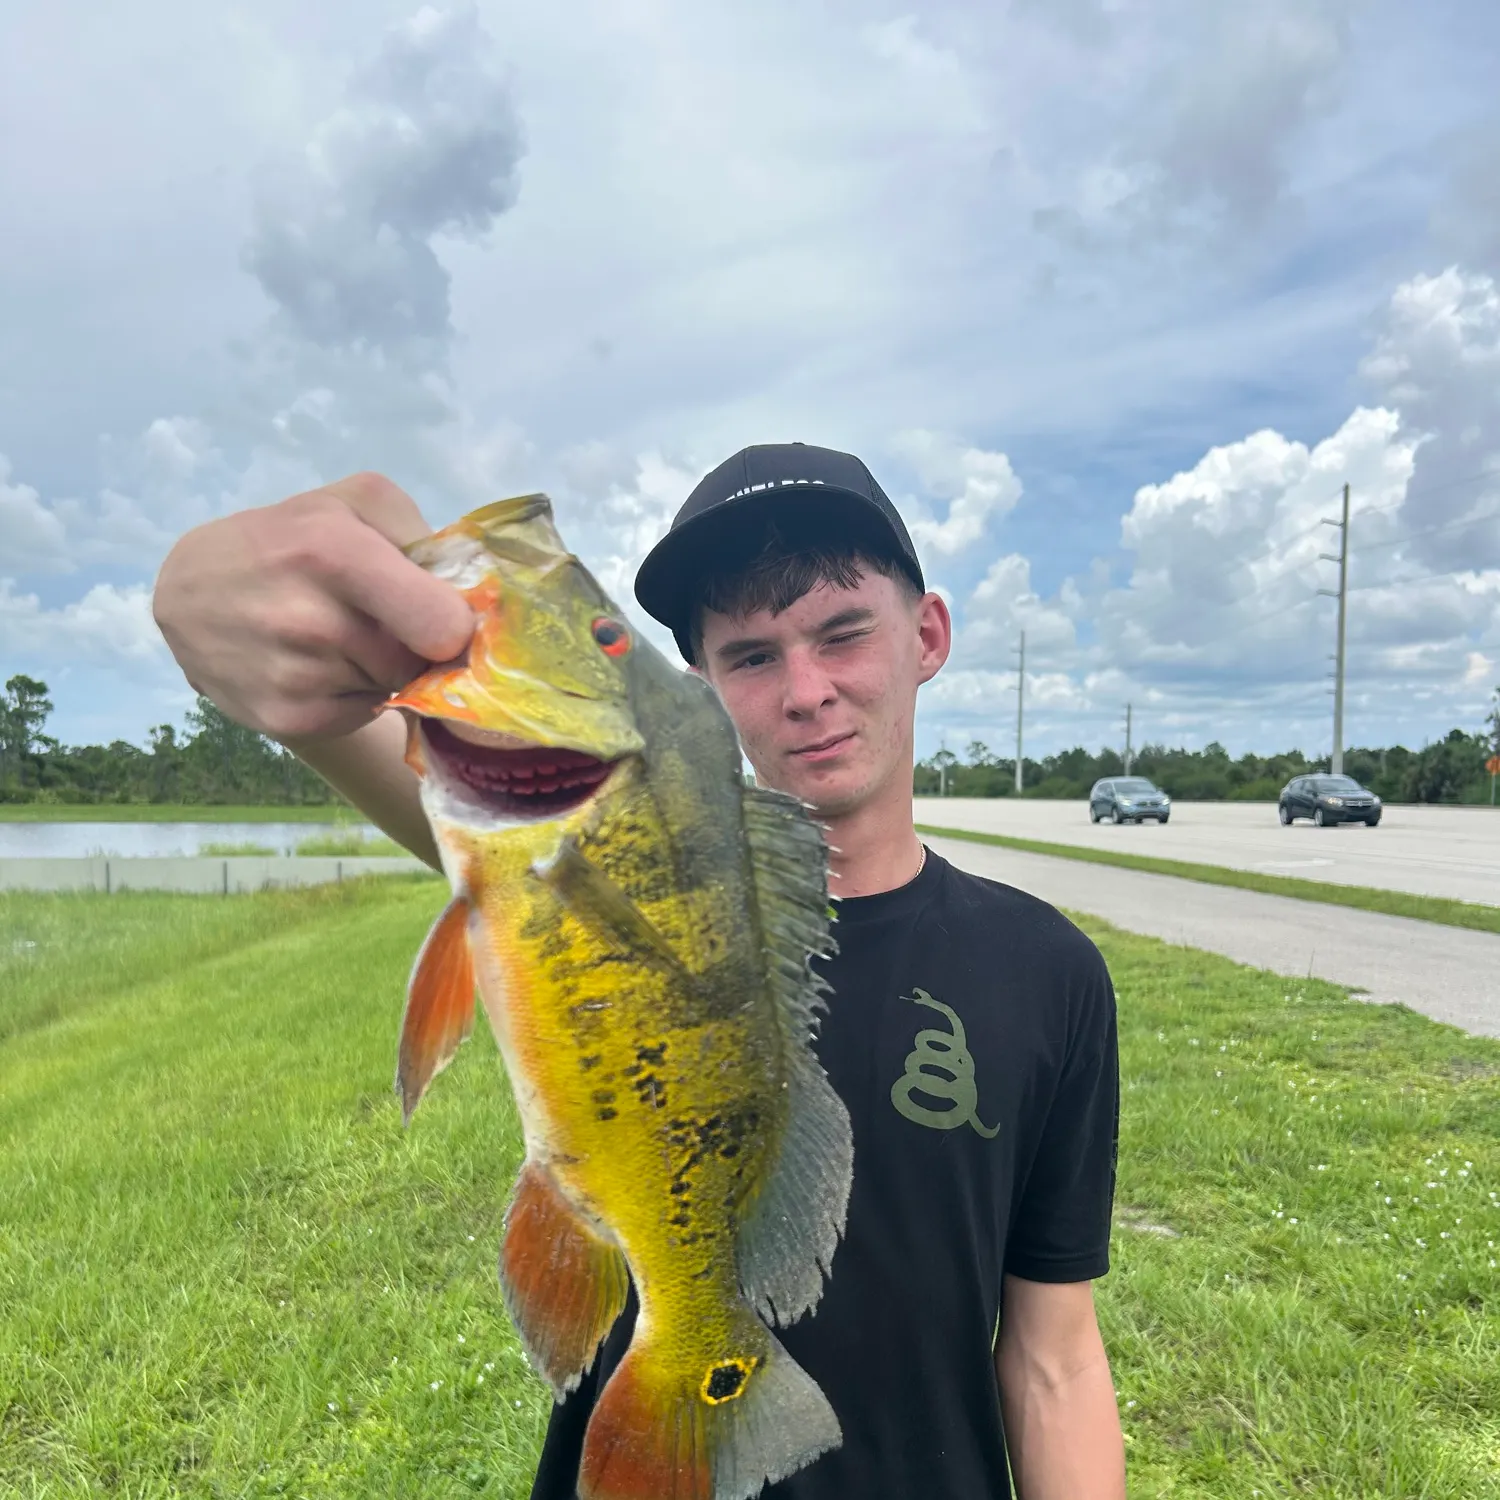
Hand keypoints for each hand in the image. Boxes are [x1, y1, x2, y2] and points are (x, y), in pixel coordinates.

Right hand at [153, 472, 474, 740]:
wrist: (189, 598)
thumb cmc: (285, 540)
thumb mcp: (348, 503)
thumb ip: (417, 530)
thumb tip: (463, 589)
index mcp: (332, 551)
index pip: (444, 625)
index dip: (455, 623)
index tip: (439, 612)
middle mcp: (311, 618)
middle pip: (422, 661)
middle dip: (415, 644)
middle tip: (378, 619)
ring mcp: (296, 675)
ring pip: (396, 688)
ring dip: (385, 669)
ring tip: (338, 637)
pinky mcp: (286, 719)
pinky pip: (363, 714)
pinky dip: (355, 696)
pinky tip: (317, 667)